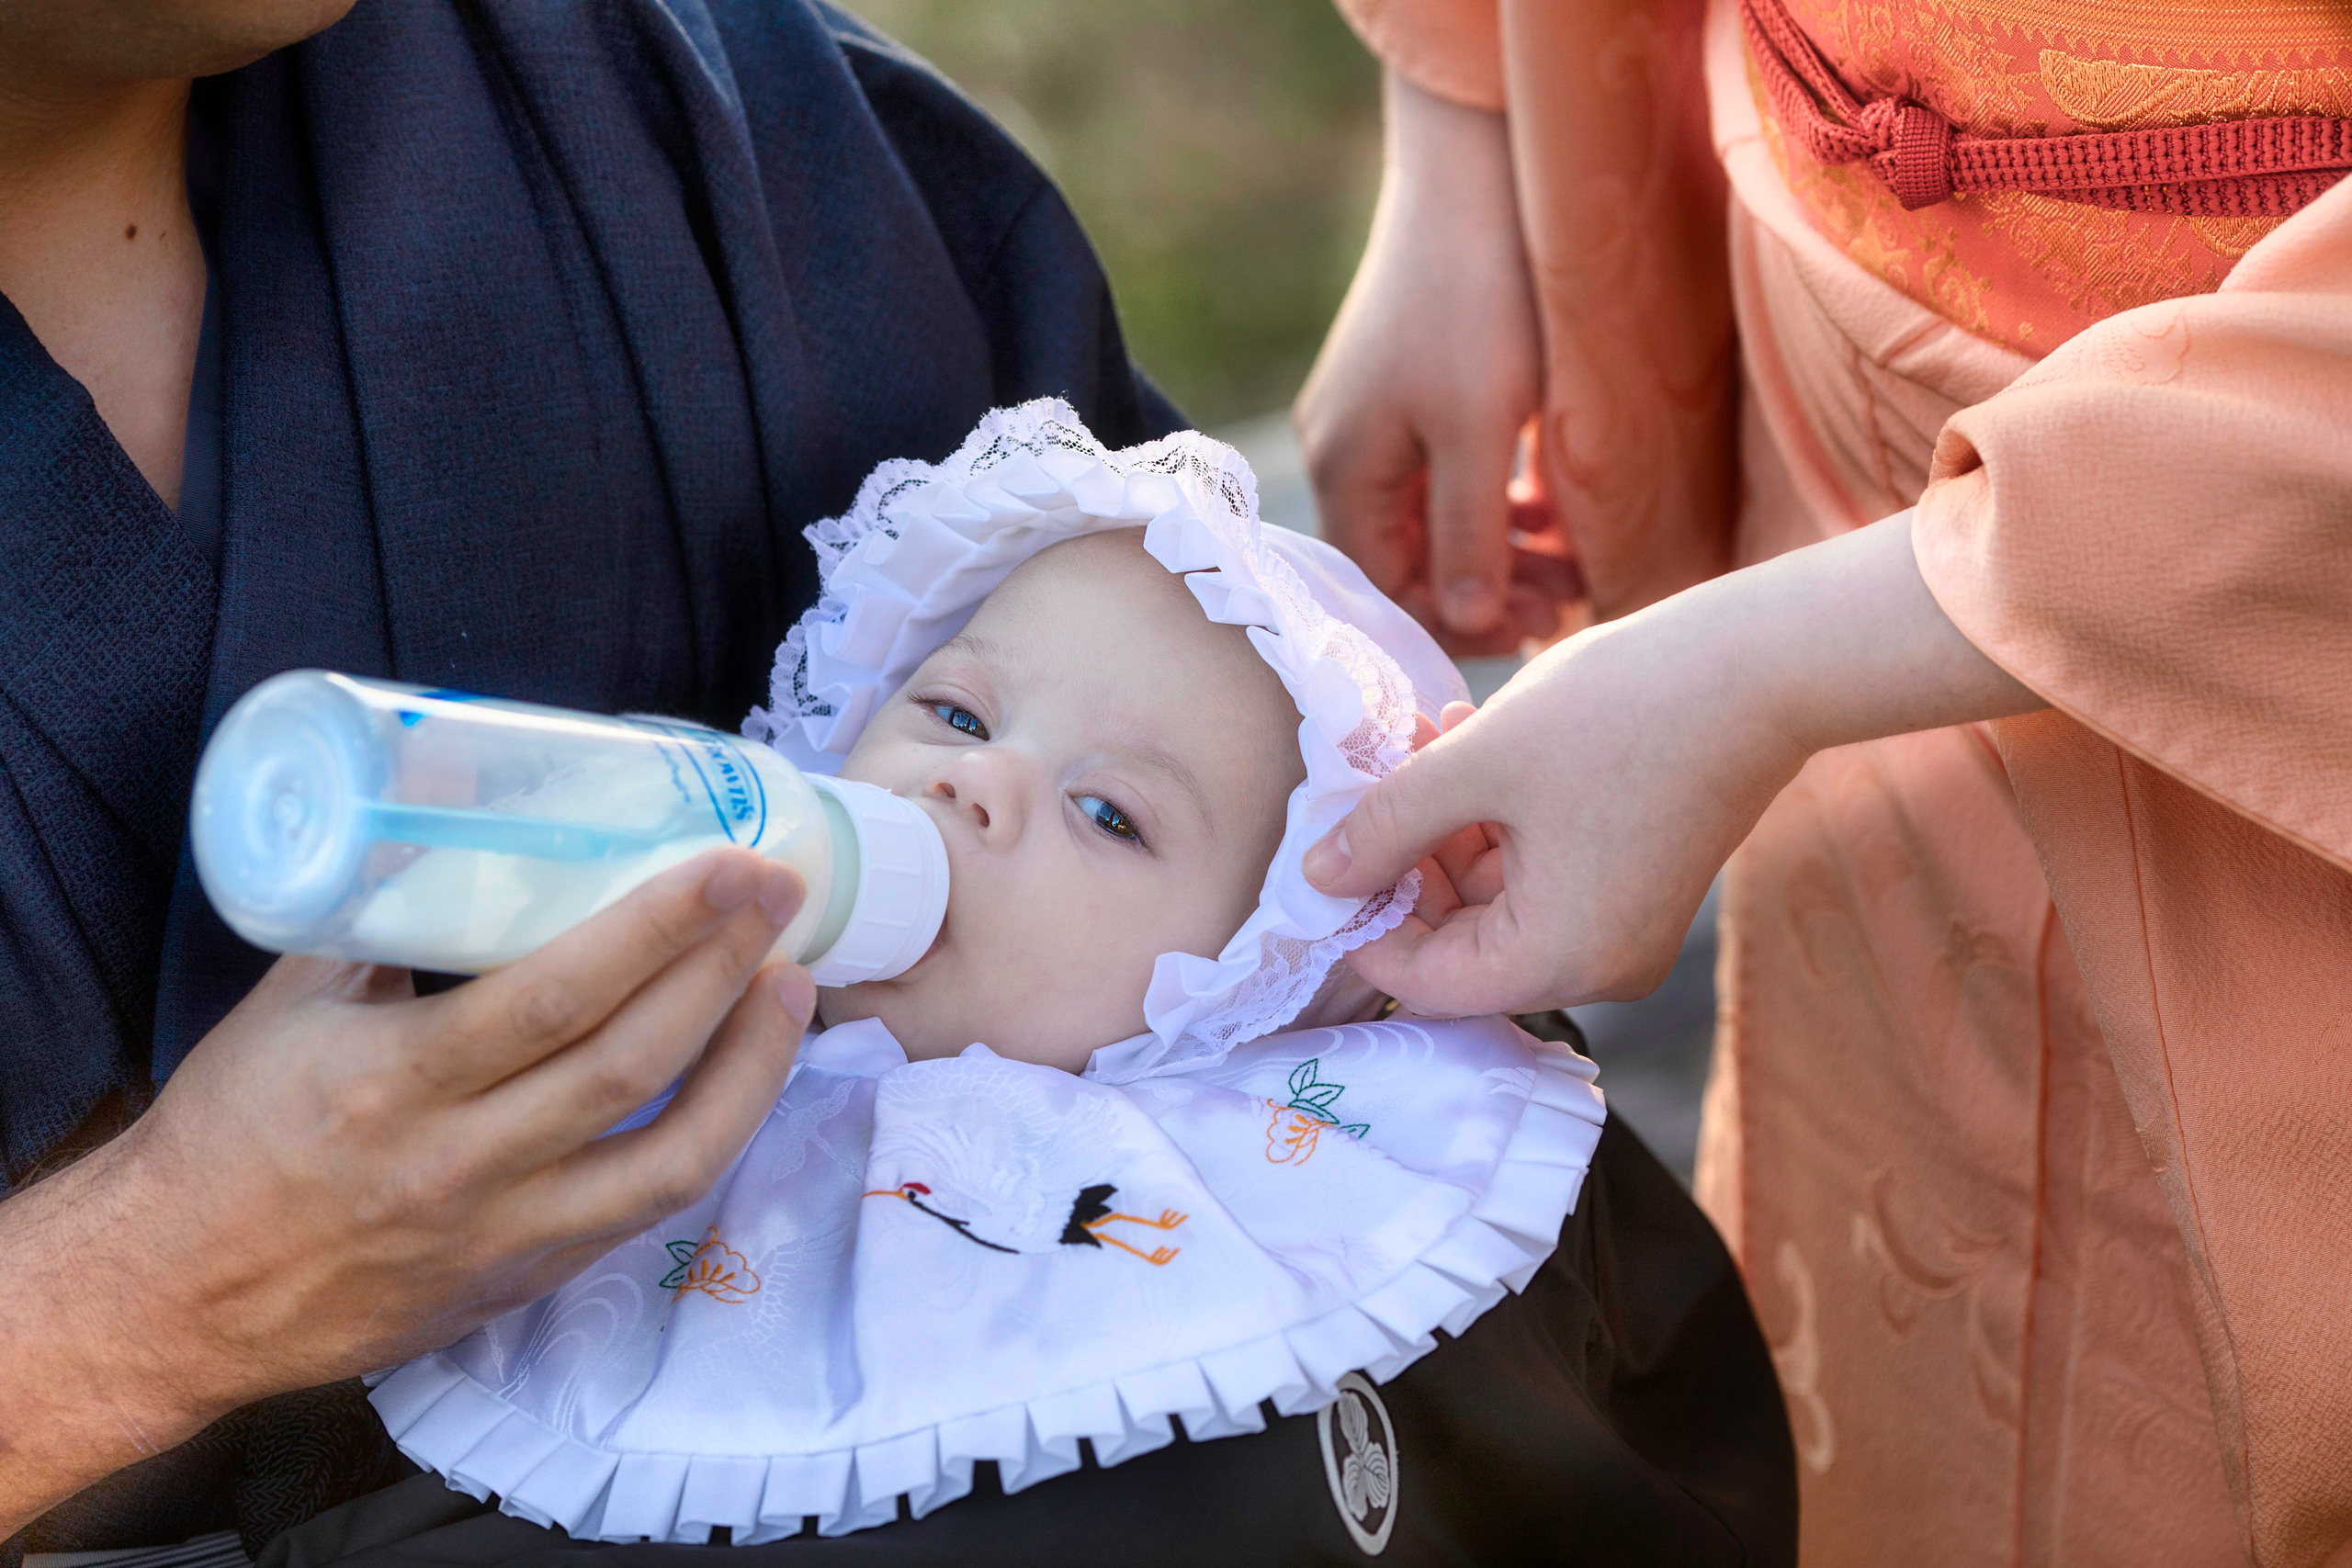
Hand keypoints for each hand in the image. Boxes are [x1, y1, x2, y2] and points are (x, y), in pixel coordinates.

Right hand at [0, 848, 812, 1530]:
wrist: (174, 1295)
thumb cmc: (226, 1133)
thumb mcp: (291, 1004)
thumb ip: (386, 916)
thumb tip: (471, 815)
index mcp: (392, 1082)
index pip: (558, 994)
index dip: (663, 927)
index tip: (734, 867)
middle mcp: (460, 1165)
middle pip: (632, 1064)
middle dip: (726, 970)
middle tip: (783, 896)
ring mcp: (504, 1235)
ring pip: (671, 1156)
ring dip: (753, 1066)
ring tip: (791, 987)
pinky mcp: (527, 1281)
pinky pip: (645, 1209)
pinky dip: (709, 1136)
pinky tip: (740, 1076)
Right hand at [1294, 71, 1572, 652]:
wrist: (1470, 174)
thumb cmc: (1474, 302)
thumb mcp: (1476, 431)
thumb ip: (1469, 534)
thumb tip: (1470, 623)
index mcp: (1347, 473)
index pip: (1387, 590)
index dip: (1461, 624)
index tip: (1540, 629)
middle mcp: (1346, 454)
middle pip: (1410, 560)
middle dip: (1488, 590)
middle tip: (1571, 601)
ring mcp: (1374, 421)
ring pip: (1433, 521)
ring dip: (1500, 551)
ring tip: (1572, 562)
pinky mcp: (1409, 390)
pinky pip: (1445, 478)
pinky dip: (1495, 504)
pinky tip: (1548, 505)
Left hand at [1305, 513, 2043, 1015]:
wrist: (1761, 667)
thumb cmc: (1620, 713)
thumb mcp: (1477, 764)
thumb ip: (1387, 825)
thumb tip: (1316, 878)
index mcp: (1557, 961)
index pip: (1421, 982)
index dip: (1362, 921)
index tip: (1325, 853)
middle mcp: (1595, 968)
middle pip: (1457, 945)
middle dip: (1407, 863)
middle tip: (1375, 780)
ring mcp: (1621, 931)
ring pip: (1494, 903)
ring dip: (1447, 830)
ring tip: (1428, 740)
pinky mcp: (1636, 889)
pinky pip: (1540, 877)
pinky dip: (1496, 824)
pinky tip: (1472, 745)